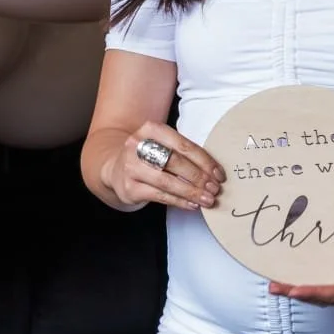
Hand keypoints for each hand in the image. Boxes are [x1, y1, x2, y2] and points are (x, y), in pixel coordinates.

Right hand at [103, 121, 224, 211]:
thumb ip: (183, 152)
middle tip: (215, 188)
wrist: (114, 167)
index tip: (219, 174)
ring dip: (191, 192)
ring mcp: (131, 168)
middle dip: (199, 177)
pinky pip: (160, 196)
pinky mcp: (129, 188)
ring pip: (168, 182)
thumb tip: (213, 172)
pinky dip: (179, 201)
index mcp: (150, 129)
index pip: (183, 145)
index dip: (204, 161)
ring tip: (207, 199)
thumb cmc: (148, 156)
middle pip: (175, 163)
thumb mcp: (161, 144)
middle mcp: (137, 146)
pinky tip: (192, 204)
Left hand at [268, 242, 333, 308]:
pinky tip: (293, 279)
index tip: (294, 290)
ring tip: (275, 285)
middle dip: (297, 293)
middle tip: (272, 287)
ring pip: (321, 295)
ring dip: (298, 290)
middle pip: (322, 297)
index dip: (315, 292)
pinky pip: (325, 289)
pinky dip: (308, 285)